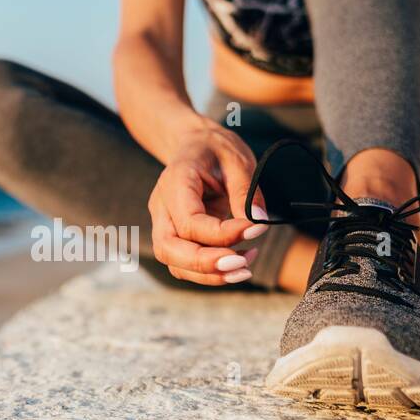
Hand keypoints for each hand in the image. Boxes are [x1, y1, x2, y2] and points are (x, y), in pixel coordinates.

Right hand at [149, 122, 267, 284]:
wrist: (195, 144)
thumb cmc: (217, 150)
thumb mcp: (238, 160)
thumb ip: (246, 192)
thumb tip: (258, 222)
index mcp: (175, 181)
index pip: (190, 221)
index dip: (222, 234)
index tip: (256, 230)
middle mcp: (161, 205)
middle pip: (169, 248)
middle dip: (206, 264)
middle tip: (243, 265)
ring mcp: (162, 223)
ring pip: (174, 262)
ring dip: (209, 274)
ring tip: (245, 268)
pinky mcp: (172, 235)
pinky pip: (183, 263)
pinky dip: (209, 271)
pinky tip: (238, 262)